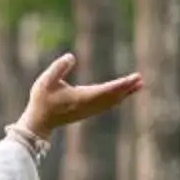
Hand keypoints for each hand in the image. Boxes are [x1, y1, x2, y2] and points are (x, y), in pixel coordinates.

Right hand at [16, 54, 142, 142]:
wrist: (39, 122)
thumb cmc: (41, 100)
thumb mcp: (45, 81)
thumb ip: (58, 68)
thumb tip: (71, 56)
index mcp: (80, 98)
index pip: (105, 90)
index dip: (120, 84)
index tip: (132, 79)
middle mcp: (88, 106)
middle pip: (112, 96)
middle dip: (127, 88)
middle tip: (140, 79)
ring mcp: (89, 110)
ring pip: (112, 102)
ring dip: (125, 93)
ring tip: (138, 85)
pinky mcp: (87, 112)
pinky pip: (107, 105)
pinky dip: (118, 98)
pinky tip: (124, 94)